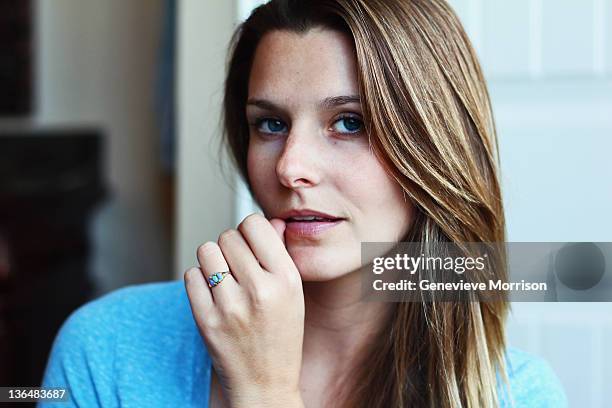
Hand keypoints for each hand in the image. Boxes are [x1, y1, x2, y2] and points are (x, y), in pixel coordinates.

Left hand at [184, 214, 304, 407]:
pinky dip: (199, 280)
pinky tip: (213, 294)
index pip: (255, 224)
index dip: (250, 231)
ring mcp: (231, 305)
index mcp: (287, 279)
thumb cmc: (281, 336)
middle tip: (238, 267)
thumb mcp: (293, 293)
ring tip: (225, 279)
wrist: (265, 383)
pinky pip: (191, 275)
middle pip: (228, 236)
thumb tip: (268, 221)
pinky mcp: (206, 319)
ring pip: (207, 251)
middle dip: (231, 247)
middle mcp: (260, 289)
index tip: (250, 244)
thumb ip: (279, 253)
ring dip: (213, 260)